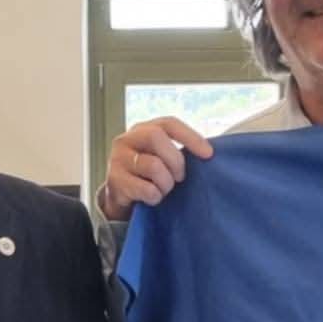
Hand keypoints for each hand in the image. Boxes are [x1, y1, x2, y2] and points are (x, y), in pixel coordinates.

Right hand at [99, 115, 213, 218]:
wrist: (119, 196)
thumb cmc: (146, 175)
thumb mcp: (159, 156)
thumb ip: (176, 150)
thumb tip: (208, 153)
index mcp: (142, 129)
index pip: (169, 124)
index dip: (190, 137)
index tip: (208, 154)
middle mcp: (127, 139)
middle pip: (156, 138)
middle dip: (175, 161)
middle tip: (180, 177)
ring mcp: (117, 159)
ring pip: (153, 166)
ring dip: (166, 183)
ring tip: (164, 189)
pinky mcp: (114, 181)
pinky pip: (146, 189)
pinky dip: (155, 197)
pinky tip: (153, 198)